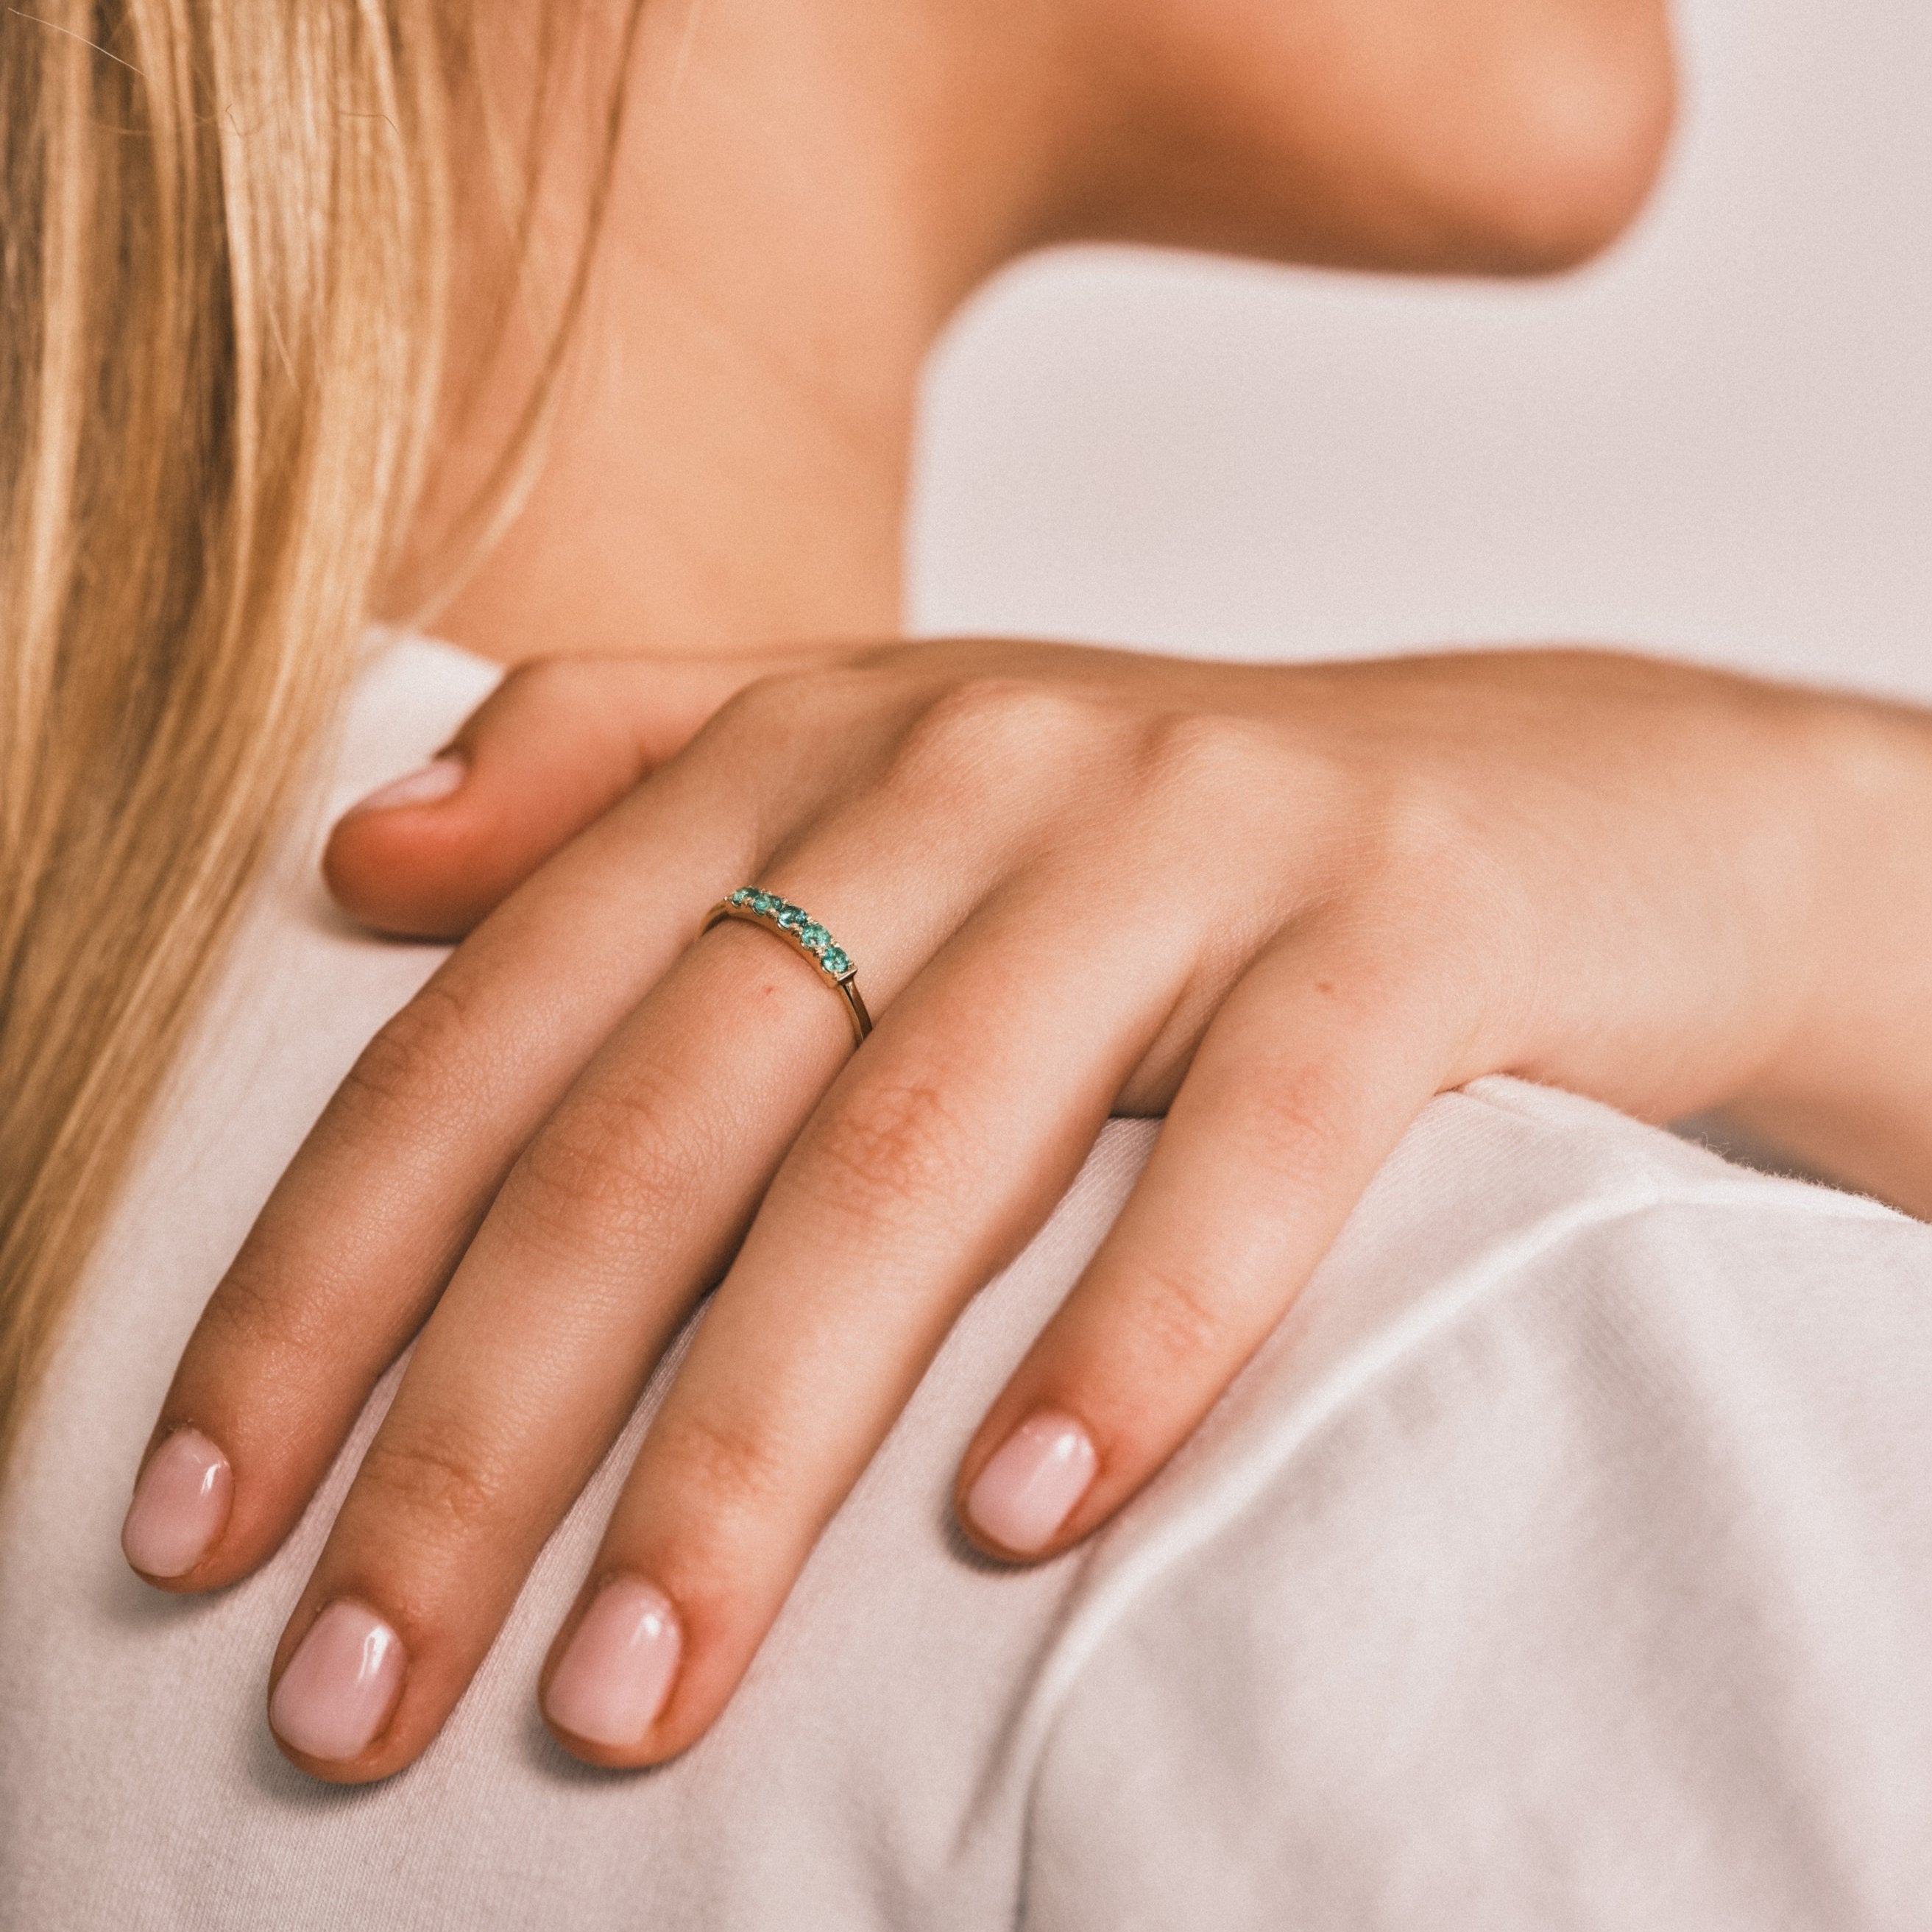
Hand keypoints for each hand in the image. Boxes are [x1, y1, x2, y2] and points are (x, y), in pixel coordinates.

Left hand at [124, 639, 1926, 1780]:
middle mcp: (972, 772)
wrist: (1545, 797)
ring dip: (759, 1438)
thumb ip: (623, 769)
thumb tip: (368, 855)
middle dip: (488, 1419)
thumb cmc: (1170, 849)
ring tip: (637, 1688)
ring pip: (921, 1149)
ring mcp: (1191, 843)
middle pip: (672, 1112)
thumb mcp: (884, 776)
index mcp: (814, 748)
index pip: (502, 1021)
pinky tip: (1023, 1519)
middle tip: (354, 1691)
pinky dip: (1132, 1330)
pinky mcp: (1395, 934)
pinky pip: (1257, 1147)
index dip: (326, 1270)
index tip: (205, 1522)